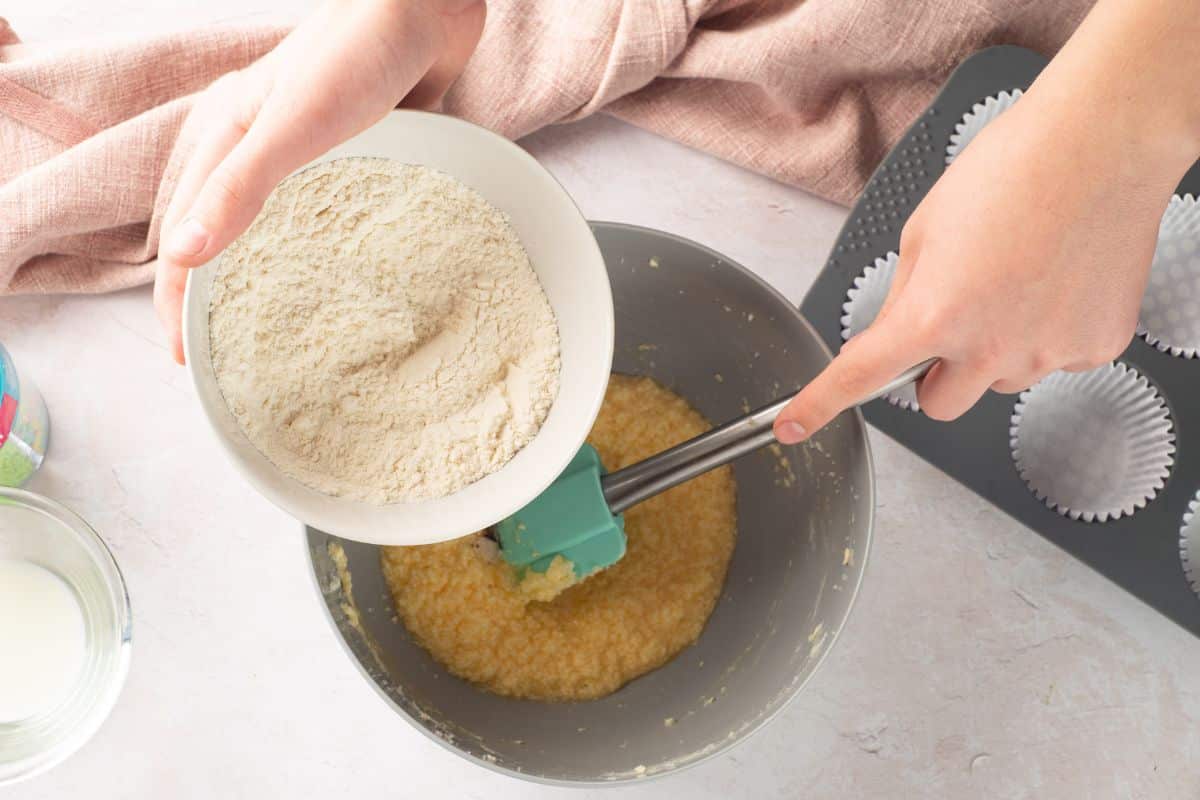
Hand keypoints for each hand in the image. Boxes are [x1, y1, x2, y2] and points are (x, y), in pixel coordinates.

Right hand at [154, 0, 484, 362]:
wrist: (424, 5)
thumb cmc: (355, 54)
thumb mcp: (289, 125)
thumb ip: (241, 186)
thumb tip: (185, 256)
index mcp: (229, 137)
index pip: (185, 231)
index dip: (177, 298)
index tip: (185, 358)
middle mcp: (262, 148)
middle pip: (225, 234)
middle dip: (220, 295)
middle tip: (231, 354)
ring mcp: (311, 152)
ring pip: (278, 227)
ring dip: (273, 275)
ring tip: (284, 332)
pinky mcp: (358, 151)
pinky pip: (334, 212)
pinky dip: (331, 250)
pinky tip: (348, 282)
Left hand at [774, 94, 1179, 443]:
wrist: (1102, 141)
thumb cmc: (1013, 168)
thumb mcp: (924, 230)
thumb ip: (904, 295)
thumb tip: (894, 333)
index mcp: (934, 315)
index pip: (861, 377)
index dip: (818, 405)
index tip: (793, 425)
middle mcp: (989, 348)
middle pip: (937, 404)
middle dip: (933, 373)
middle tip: (949, 321)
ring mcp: (1046, 353)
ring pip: (997, 382)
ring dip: (993, 351)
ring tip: (1015, 280)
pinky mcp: (1094, 346)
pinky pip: (1052, 360)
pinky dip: (1046, 333)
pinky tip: (1055, 282)